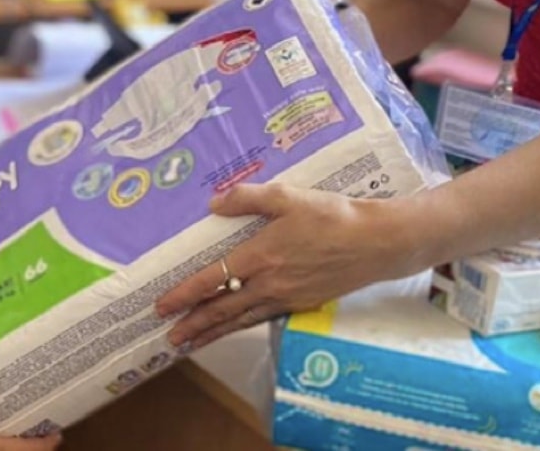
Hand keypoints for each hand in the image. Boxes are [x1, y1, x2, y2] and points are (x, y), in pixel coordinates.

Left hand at [154, 184, 417, 348]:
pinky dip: (241, 327)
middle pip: (222, 309)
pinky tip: (232, 329)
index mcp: (261, 256)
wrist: (376, 243)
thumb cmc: (332, 215)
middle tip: (169, 337)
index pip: (212, 279)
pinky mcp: (301, 304)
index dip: (185, 294)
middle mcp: (269, 283)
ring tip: (191, 344)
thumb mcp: (288, 196)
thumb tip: (213, 204)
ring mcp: (286, 298)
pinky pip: (262, 319)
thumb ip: (248, 198)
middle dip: (193, 324)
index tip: (163, 306)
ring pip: (241, 319)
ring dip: (213, 332)